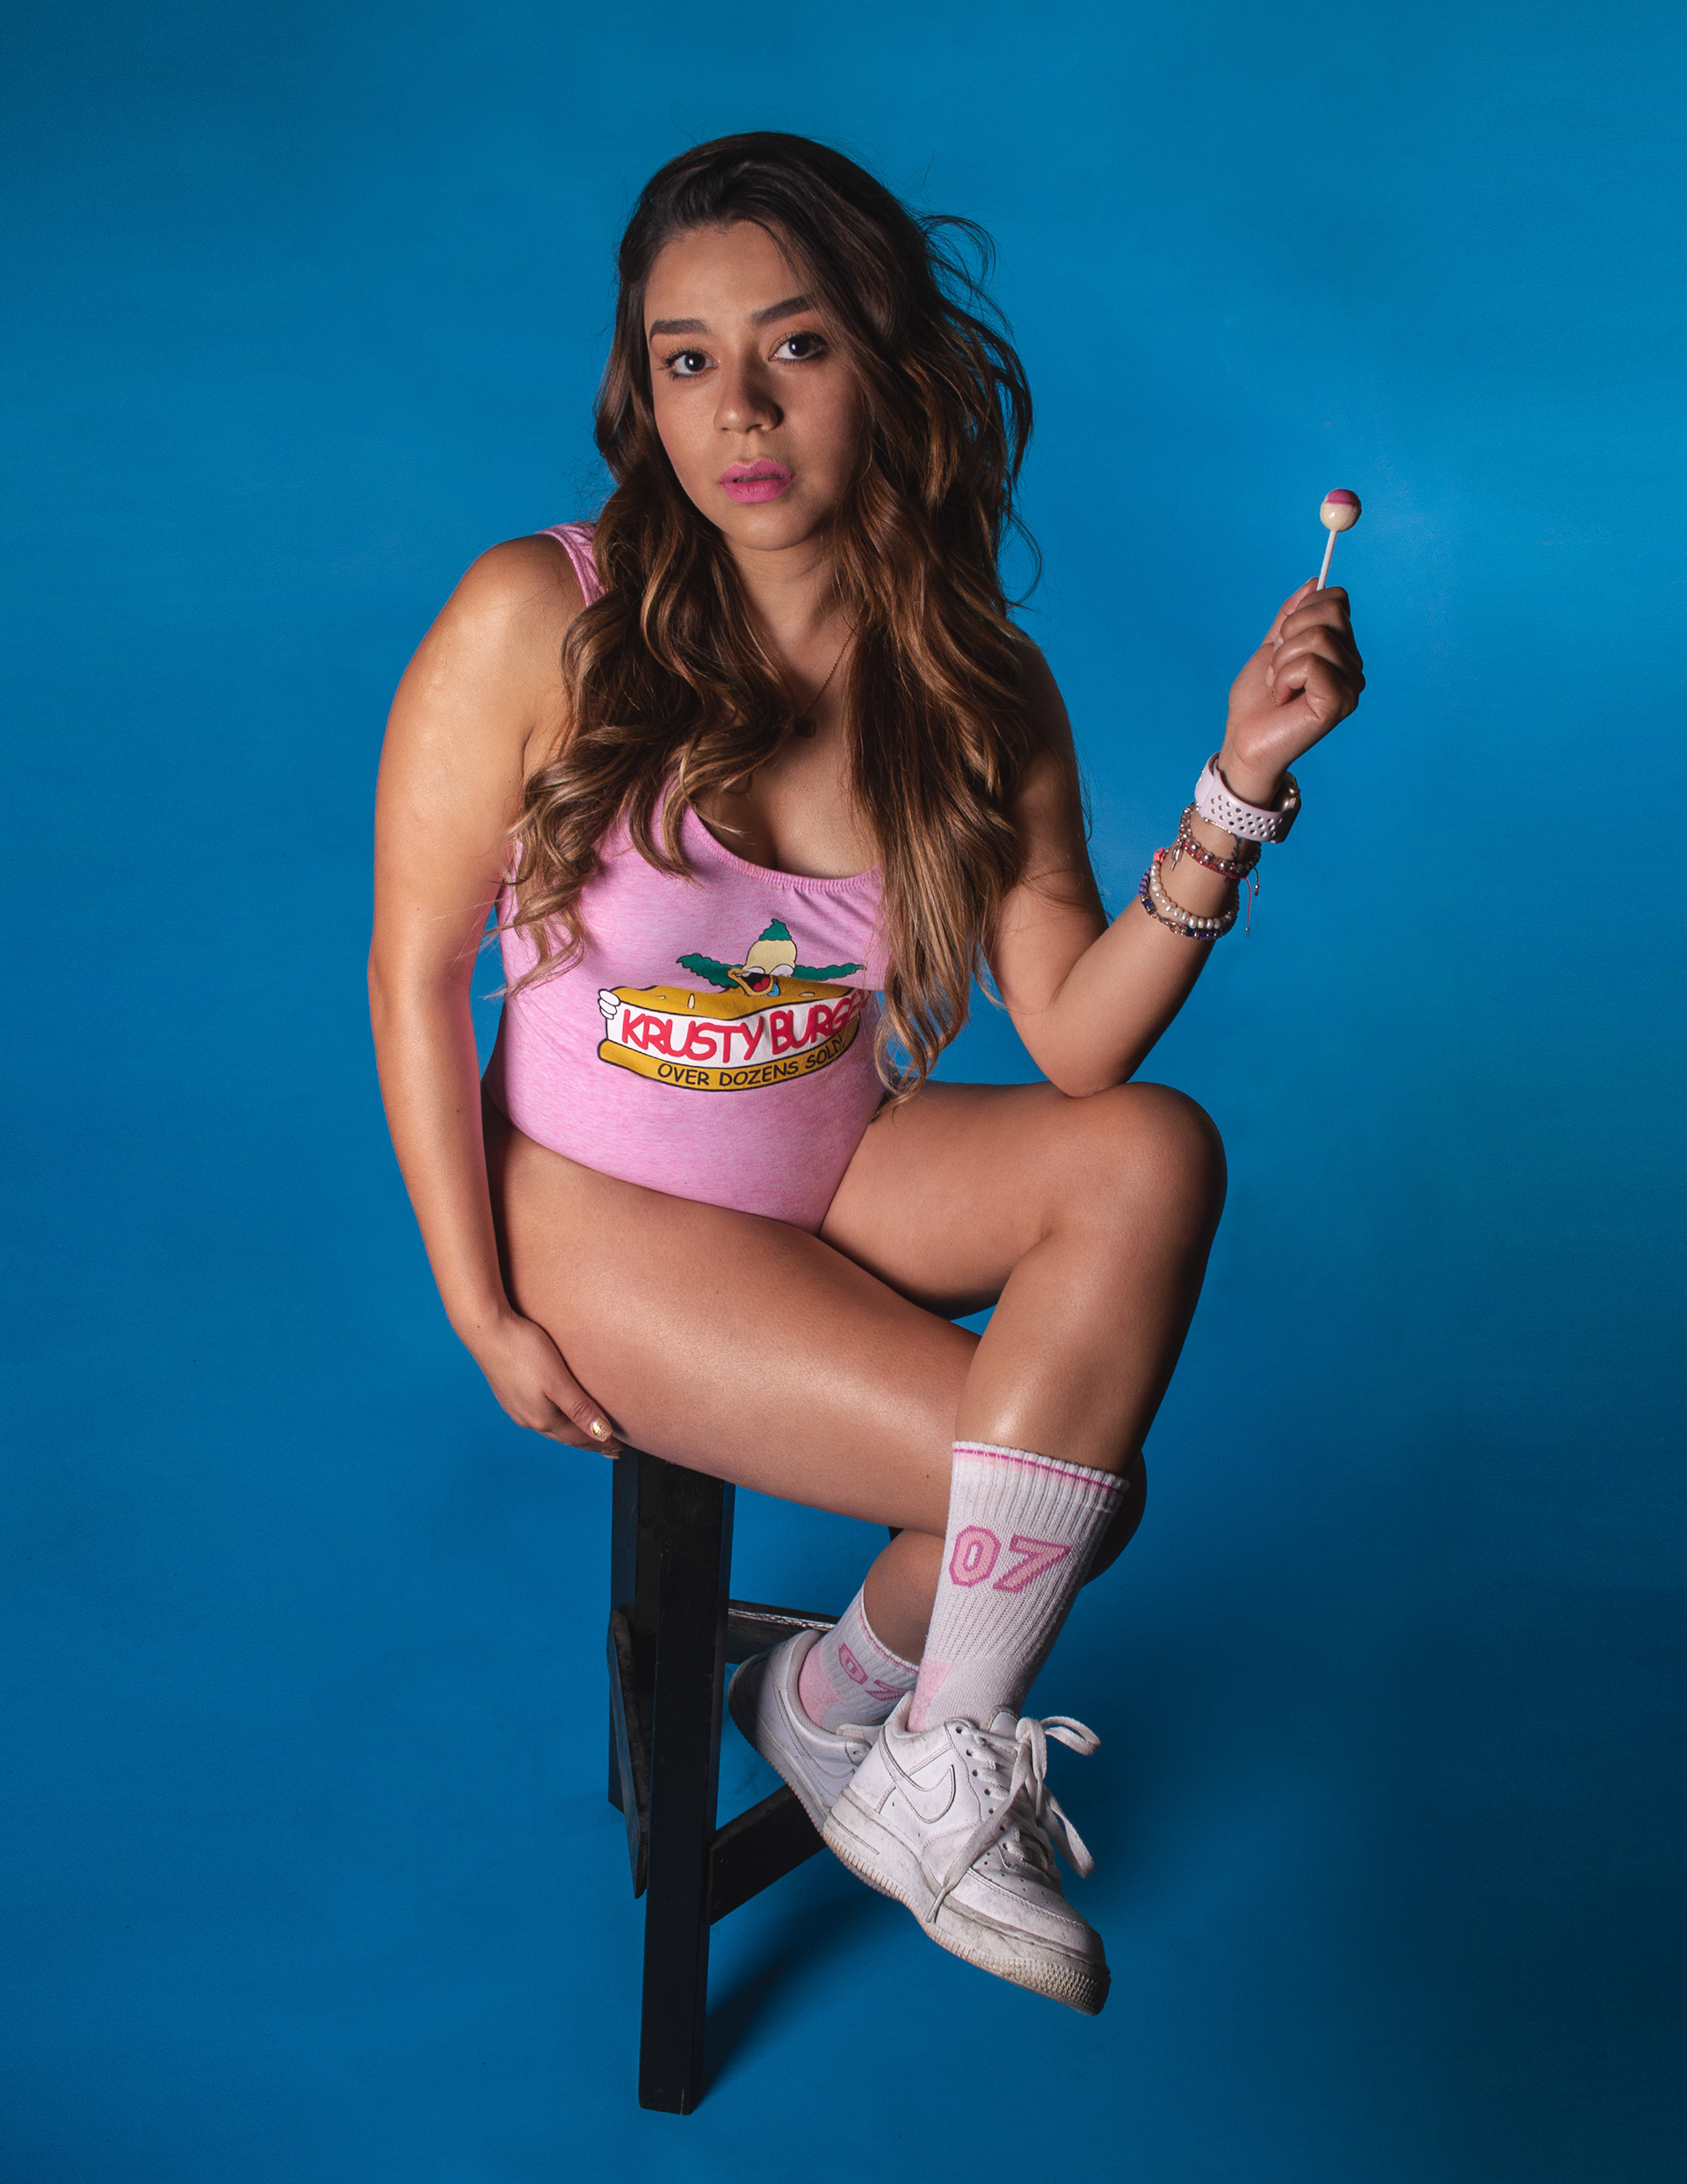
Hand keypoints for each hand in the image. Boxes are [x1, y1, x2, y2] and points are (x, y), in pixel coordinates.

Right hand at [468, 1308, 623, 1454]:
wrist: (486, 1330)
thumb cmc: (524, 1350)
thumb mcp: (558, 1381)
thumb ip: (580, 1409)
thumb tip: (602, 1436)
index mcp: (542, 1417)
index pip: (580, 1438)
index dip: (602, 1444)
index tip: (619, 1449)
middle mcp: (528, 1418)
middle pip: (566, 1436)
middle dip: (588, 1442)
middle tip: (609, 1448)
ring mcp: (516, 1407)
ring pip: (551, 1427)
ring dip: (571, 1433)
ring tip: (585, 1435)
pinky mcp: (509, 1394)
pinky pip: (538, 1415)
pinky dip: (555, 1421)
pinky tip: (555, 1414)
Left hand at [1218, 581, 1364, 806]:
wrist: (1244, 740)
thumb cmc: (1257, 701)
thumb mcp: (1271, 647)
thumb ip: (1292, 615)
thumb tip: (1315, 581)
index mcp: (1340, 650)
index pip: (1336, 600)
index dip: (1300, 613)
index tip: (1281, 644)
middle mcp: (1353, 667)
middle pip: (1331, 613)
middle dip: (1289, 635)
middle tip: (1278, 668)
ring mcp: (1351, 685)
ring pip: (1317, 638)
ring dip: (1282, 662)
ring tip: (1278, 687)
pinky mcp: (1339, 702)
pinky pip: (1312, 664)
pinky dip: (1285, 678)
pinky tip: (1284, 699)